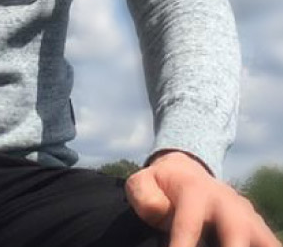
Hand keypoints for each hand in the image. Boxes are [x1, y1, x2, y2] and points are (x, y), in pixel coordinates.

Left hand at [126, 151, 280, 246]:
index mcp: (194, 190)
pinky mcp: (258, 227)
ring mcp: (246, 215)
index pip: (188, 223)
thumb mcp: (143, 182)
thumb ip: (144, 195)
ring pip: (261, 238)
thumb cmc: (161, 185)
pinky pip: (270, 243)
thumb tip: (160, 211)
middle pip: (236, 232)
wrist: (186, 172)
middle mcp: (226, 202)